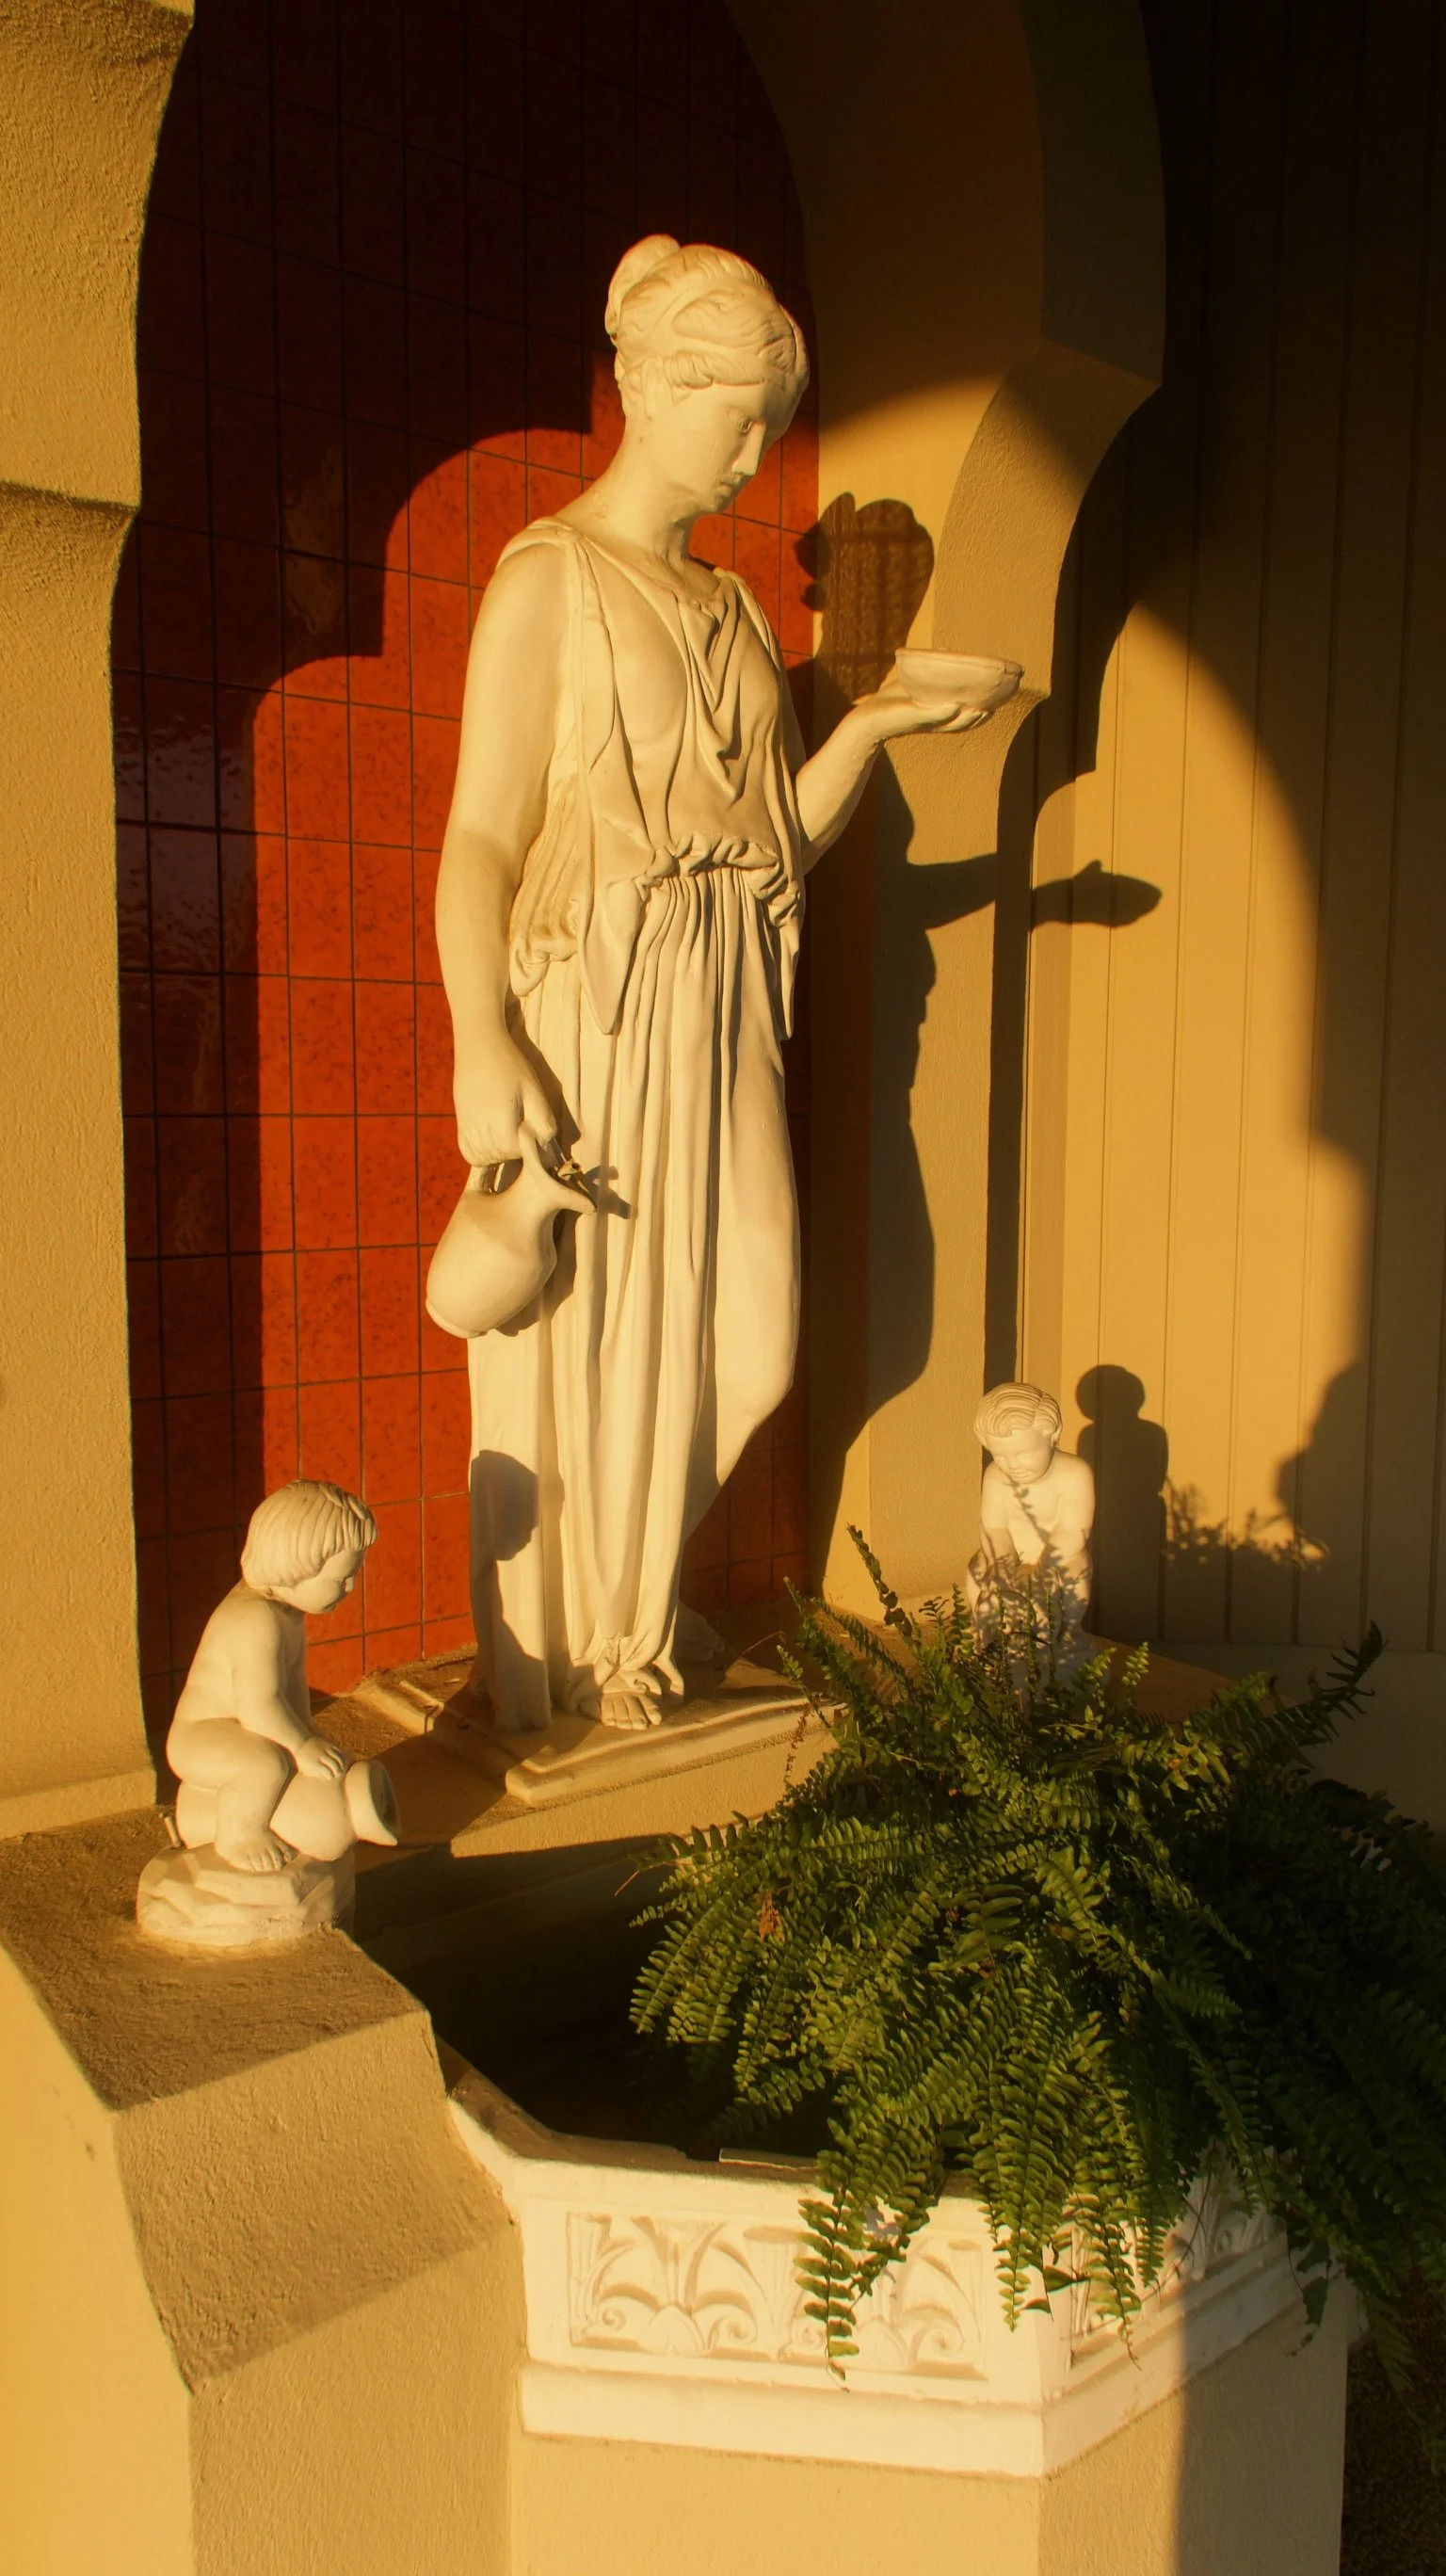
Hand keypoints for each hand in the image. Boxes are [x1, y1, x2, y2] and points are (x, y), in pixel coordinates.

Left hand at [295, 1735, 346, 1780]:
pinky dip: (342, 1757)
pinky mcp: (329, 1744)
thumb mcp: (306, 1769)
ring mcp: (326, 1749)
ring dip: (341, 1765)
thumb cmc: (303, 1759)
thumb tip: (328, 1778)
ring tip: (340, 1768)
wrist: (301, 1742)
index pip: (328, 1773)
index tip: (329, 1777)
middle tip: (337, 1774)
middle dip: (338, 1771)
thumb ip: (317, 1774)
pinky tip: (341, 1761)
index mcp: (315, 1764)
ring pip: (339, 1758)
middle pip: (335, 1766)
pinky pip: (339, 1751)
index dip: (330, 1776)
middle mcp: (321, 1757)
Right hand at [454, 1031, 558, 1166]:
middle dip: (514, 1150)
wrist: (479, 1044)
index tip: (531, 1129)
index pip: (516, 1150)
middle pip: (499, 1155)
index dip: (528, 1145)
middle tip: (521, 1130)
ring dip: (498, 1154)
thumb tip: (546, 1147)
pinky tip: (492, 1142)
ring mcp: (466, 1124)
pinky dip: (480, 1154)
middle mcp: (480, 1124)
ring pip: (482, 1157)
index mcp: (501, 1116)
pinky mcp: (460, 1121)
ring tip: (508, 1135)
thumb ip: (543, 1120)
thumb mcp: (534, 1090)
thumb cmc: (511, 1064)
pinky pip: (467, 1150)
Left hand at [852, 673, 992, 743]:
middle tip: (995, 707)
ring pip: (950, 724)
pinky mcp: (908, 719)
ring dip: (966, 719)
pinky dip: (942, 714)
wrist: (867, 717)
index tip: (999, 702)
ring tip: (981, 710)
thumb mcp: (915, 680)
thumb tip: (946, 649)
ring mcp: (922, 722)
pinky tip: (953, 707)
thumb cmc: (892, 700)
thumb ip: (932, 666)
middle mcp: (933, 722)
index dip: (982, 713)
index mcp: (938, 716)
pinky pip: (928, 717)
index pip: (965, 717)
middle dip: (980, 717)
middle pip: (962, 723)